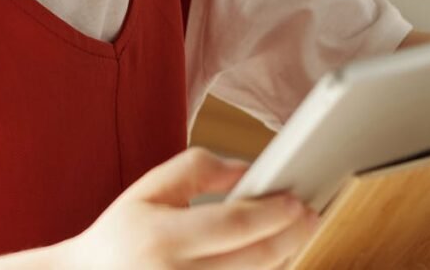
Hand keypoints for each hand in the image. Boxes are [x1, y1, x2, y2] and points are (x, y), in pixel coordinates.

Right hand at [63, 148, 318, 269]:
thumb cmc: (119, 237)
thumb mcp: (147, 190)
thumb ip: (196, 168)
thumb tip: (247, 170)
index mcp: (160, 239)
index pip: (233, 225)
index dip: (273, 212)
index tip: (296, 200)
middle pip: (255, 259)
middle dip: (291, 235)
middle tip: (310, 216)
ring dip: (282, 259)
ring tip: (290, 237)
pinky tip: (268, 260)